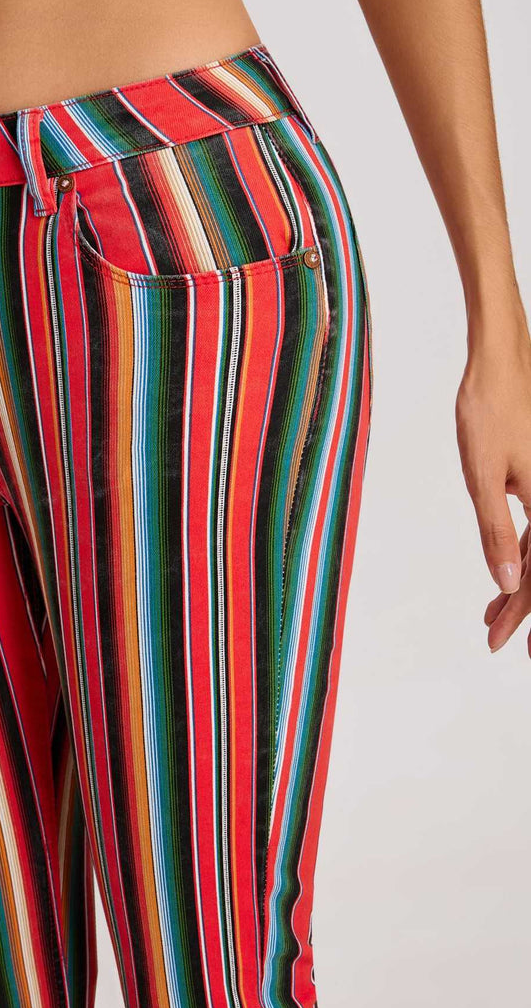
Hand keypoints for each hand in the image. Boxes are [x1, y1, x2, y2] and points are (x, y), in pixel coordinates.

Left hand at [456, 338, 530, 652]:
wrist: (500, 361)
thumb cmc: (489, 411)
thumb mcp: (484, 476)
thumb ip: (496, 530)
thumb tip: (508, 582)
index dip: (521, 614)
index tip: (502, 645)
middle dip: (523, 609)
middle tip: (498, 641)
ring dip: (520, 585)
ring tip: (492, 615)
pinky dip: (521, 553)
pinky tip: (504, 570)